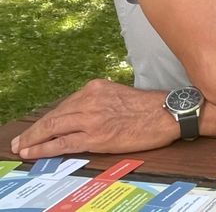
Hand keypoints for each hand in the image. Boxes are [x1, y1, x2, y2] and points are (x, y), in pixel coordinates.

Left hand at [10, 79, 177, 158]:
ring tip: (23, 147)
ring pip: (52, 128)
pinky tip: (34, 152)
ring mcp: (91, 118)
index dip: (47, 118)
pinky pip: (62, 142)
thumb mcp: (120, 95)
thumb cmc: (151, 107)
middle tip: (21, 140)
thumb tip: (85, 117)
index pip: (64, 105)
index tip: (38, 126)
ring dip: (33, 140)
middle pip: (53, 116)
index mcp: (95, 88)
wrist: (169, 113)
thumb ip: (100, 102)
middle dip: (34, 130)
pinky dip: (44, 148)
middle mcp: (89, 100)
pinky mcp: (96, 136)